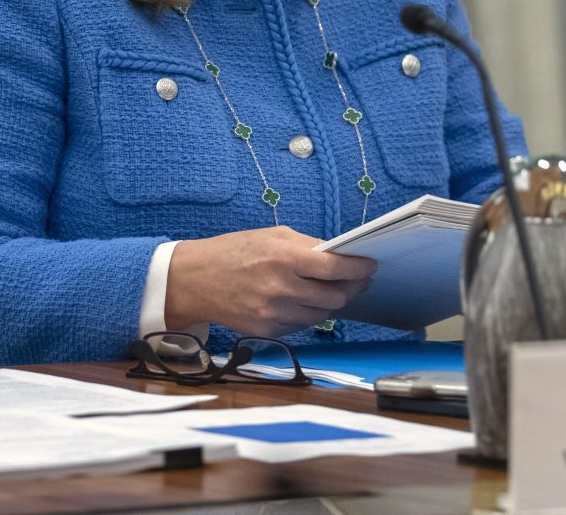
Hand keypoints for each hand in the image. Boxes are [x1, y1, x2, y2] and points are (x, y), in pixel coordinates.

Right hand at [165, 226, 376, 336]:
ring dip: (332, 302)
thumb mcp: (272, 236)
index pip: (335, 267)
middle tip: (359, 280)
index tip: (370, 266)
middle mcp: (282, 289)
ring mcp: (274, 313)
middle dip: (352, 288)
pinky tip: (305, 301)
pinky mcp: (268, 330)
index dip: (358, 268)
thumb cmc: (234, 251)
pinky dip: (309, 313)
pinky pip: (302, 325)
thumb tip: (337, 255)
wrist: (195, 280)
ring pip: (322, 314)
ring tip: (333, 290)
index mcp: (284, 258)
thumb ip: (306, 246)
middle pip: (335, 296)